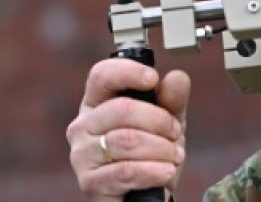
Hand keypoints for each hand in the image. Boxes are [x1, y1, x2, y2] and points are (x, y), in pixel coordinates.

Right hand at [67, 58, 191, 201]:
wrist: (143, 199)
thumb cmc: (149, 155)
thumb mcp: (165, 124)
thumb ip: (172, 100)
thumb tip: (177, 77)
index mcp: (96, 103)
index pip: (101, 75)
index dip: (127, 71)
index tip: (153, 78)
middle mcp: (83, 125)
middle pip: (121, 109)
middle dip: (158, 120)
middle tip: (175, 132)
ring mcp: (82, 154)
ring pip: (126, 140)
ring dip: (160, 148)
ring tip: (174, 156)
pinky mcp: (89, 182)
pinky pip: (126, 171)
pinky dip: (153, 171)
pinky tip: (166, 172)